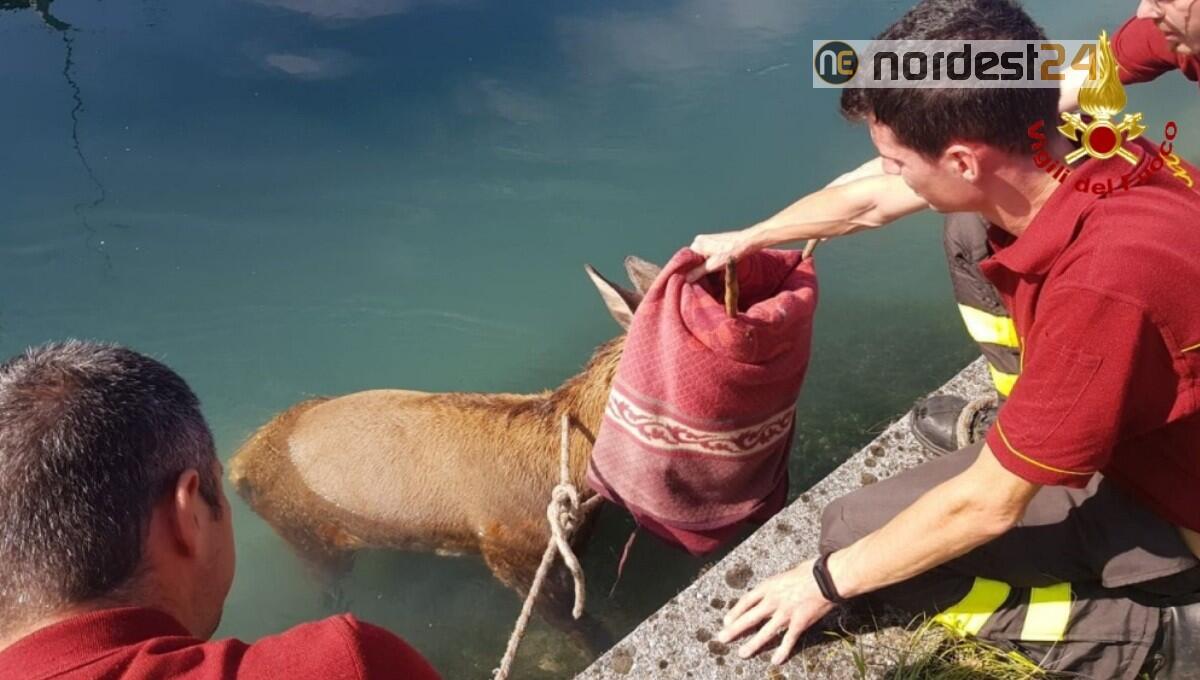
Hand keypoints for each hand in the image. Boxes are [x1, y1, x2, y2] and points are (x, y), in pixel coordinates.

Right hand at [686, 230, 756, 281]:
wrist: (746, 242)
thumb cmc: (730, 253)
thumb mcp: (712, 266)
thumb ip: (698, 272)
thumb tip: (686, 279)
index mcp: (696, 244)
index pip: (686, 259)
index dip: (688, 270)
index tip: (689, 279)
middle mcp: (699, 239)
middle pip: (693, 257)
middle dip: (696, 267)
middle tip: (698, 279)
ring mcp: (707, 239)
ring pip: (700, 255)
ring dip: (703, 264)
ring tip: (707, 274)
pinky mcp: (714, 240)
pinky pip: (706, 252)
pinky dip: (708, 260)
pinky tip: (713, 267)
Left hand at [716, 559, 835, 664]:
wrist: (827, 578)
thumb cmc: (809, 571)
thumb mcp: (785, 574)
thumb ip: (776, 586)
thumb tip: (770, 593)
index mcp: (769, 586)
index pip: (746, 600)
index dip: (735, 611)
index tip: (726, 620)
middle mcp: (773, 601)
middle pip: (749, 617)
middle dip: (735, 629)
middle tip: (722, 638)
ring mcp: (785, 613)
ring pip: (765, 632)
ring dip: (753, 644)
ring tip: (742, 653)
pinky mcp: (799, 623)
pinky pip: (788, 640)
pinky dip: (782, 651)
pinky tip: (775, 660)